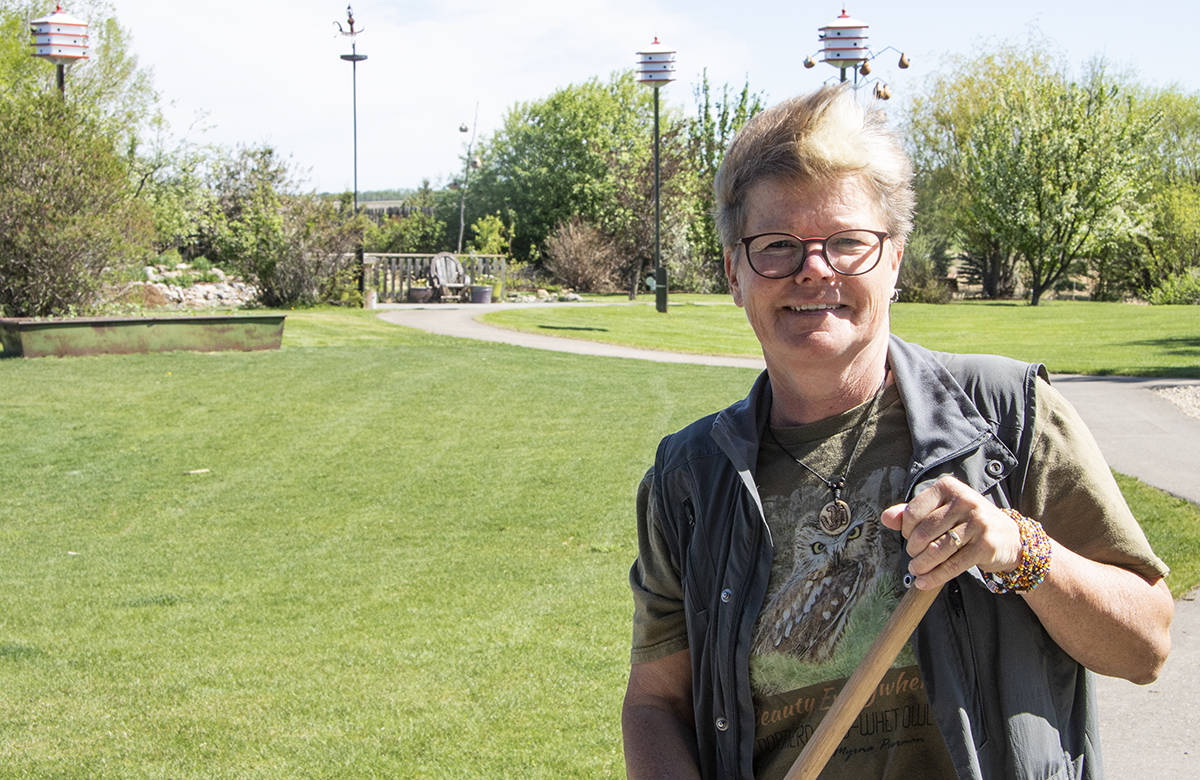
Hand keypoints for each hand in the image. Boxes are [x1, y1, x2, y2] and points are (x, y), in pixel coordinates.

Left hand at [880, 476, 1022, 589]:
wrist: (1008, 537)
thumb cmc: (967, 522)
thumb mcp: (941, 511)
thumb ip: (912, 513)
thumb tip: (885, 518)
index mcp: (949, 487)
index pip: (913, 511)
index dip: (906, 529)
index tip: (910, 538)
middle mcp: (965, 501)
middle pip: (924, 532)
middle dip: (913, 549)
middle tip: (914, 556)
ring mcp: (978, 523)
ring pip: (937, 550)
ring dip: (921, 565)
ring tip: (916, 570)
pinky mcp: (985, 545)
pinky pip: (952, 565)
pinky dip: (935, 576)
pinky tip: (924, 582)